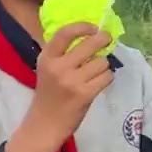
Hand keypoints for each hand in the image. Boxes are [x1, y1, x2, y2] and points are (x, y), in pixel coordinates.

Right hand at [6, 23, 112, 151]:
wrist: (44, 124)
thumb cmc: (48, 95)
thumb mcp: (48, 68)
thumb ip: (63, 53)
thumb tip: (91, 35)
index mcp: (47, 57)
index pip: (65, 32)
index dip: (83, 26)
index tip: (94, 27)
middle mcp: (58, 67)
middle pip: (90, 44)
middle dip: (103, 39)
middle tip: (106, 39)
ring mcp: (72, 81)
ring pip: (102, 62)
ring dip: (104, 65)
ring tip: (96, 72)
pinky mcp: (85, 94)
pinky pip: (107, 77)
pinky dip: (107, 78)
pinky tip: (99, 82)